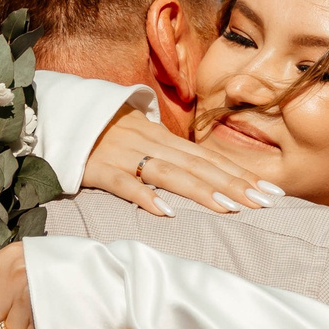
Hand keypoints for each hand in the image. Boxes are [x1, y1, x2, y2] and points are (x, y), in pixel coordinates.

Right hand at [83, 111, 281, 218]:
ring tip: (229, 209)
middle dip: (234, 184)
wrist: (57, 115)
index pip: (210, 157)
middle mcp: (150, 142)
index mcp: (163, 137)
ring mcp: (124, 154)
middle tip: (264, 204)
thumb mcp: (142, 139)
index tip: (271, 193)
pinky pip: (124, 183)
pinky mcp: (98, 168)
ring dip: (201, 190)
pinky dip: (146, 197)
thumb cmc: (104, 133)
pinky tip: (166, 213)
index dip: (241, 174)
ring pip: (170, 172)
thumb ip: (170, 155)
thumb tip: (206, 175)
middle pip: (199, 165)